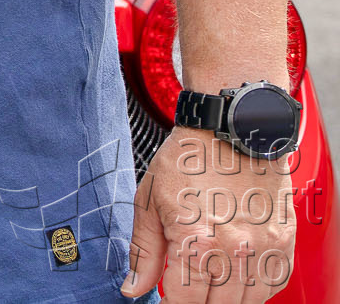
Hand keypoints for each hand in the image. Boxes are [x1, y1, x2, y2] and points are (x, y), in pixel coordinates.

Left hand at [123, 127, 294, 301]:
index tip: (165, 302)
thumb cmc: (185, 161)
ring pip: (248, 303)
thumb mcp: (149, 202)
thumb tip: (132, 290)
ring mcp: (264, 247)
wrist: (228, 129)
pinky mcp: (283, 242)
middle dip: (197, 303)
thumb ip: (143, 253)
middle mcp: (235, 250)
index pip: (185, 303)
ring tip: (209, 285)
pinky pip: (272, 284)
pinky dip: (254, 290)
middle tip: (185, 291)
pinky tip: (236, 277)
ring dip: (226, 300)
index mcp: (197, 241)